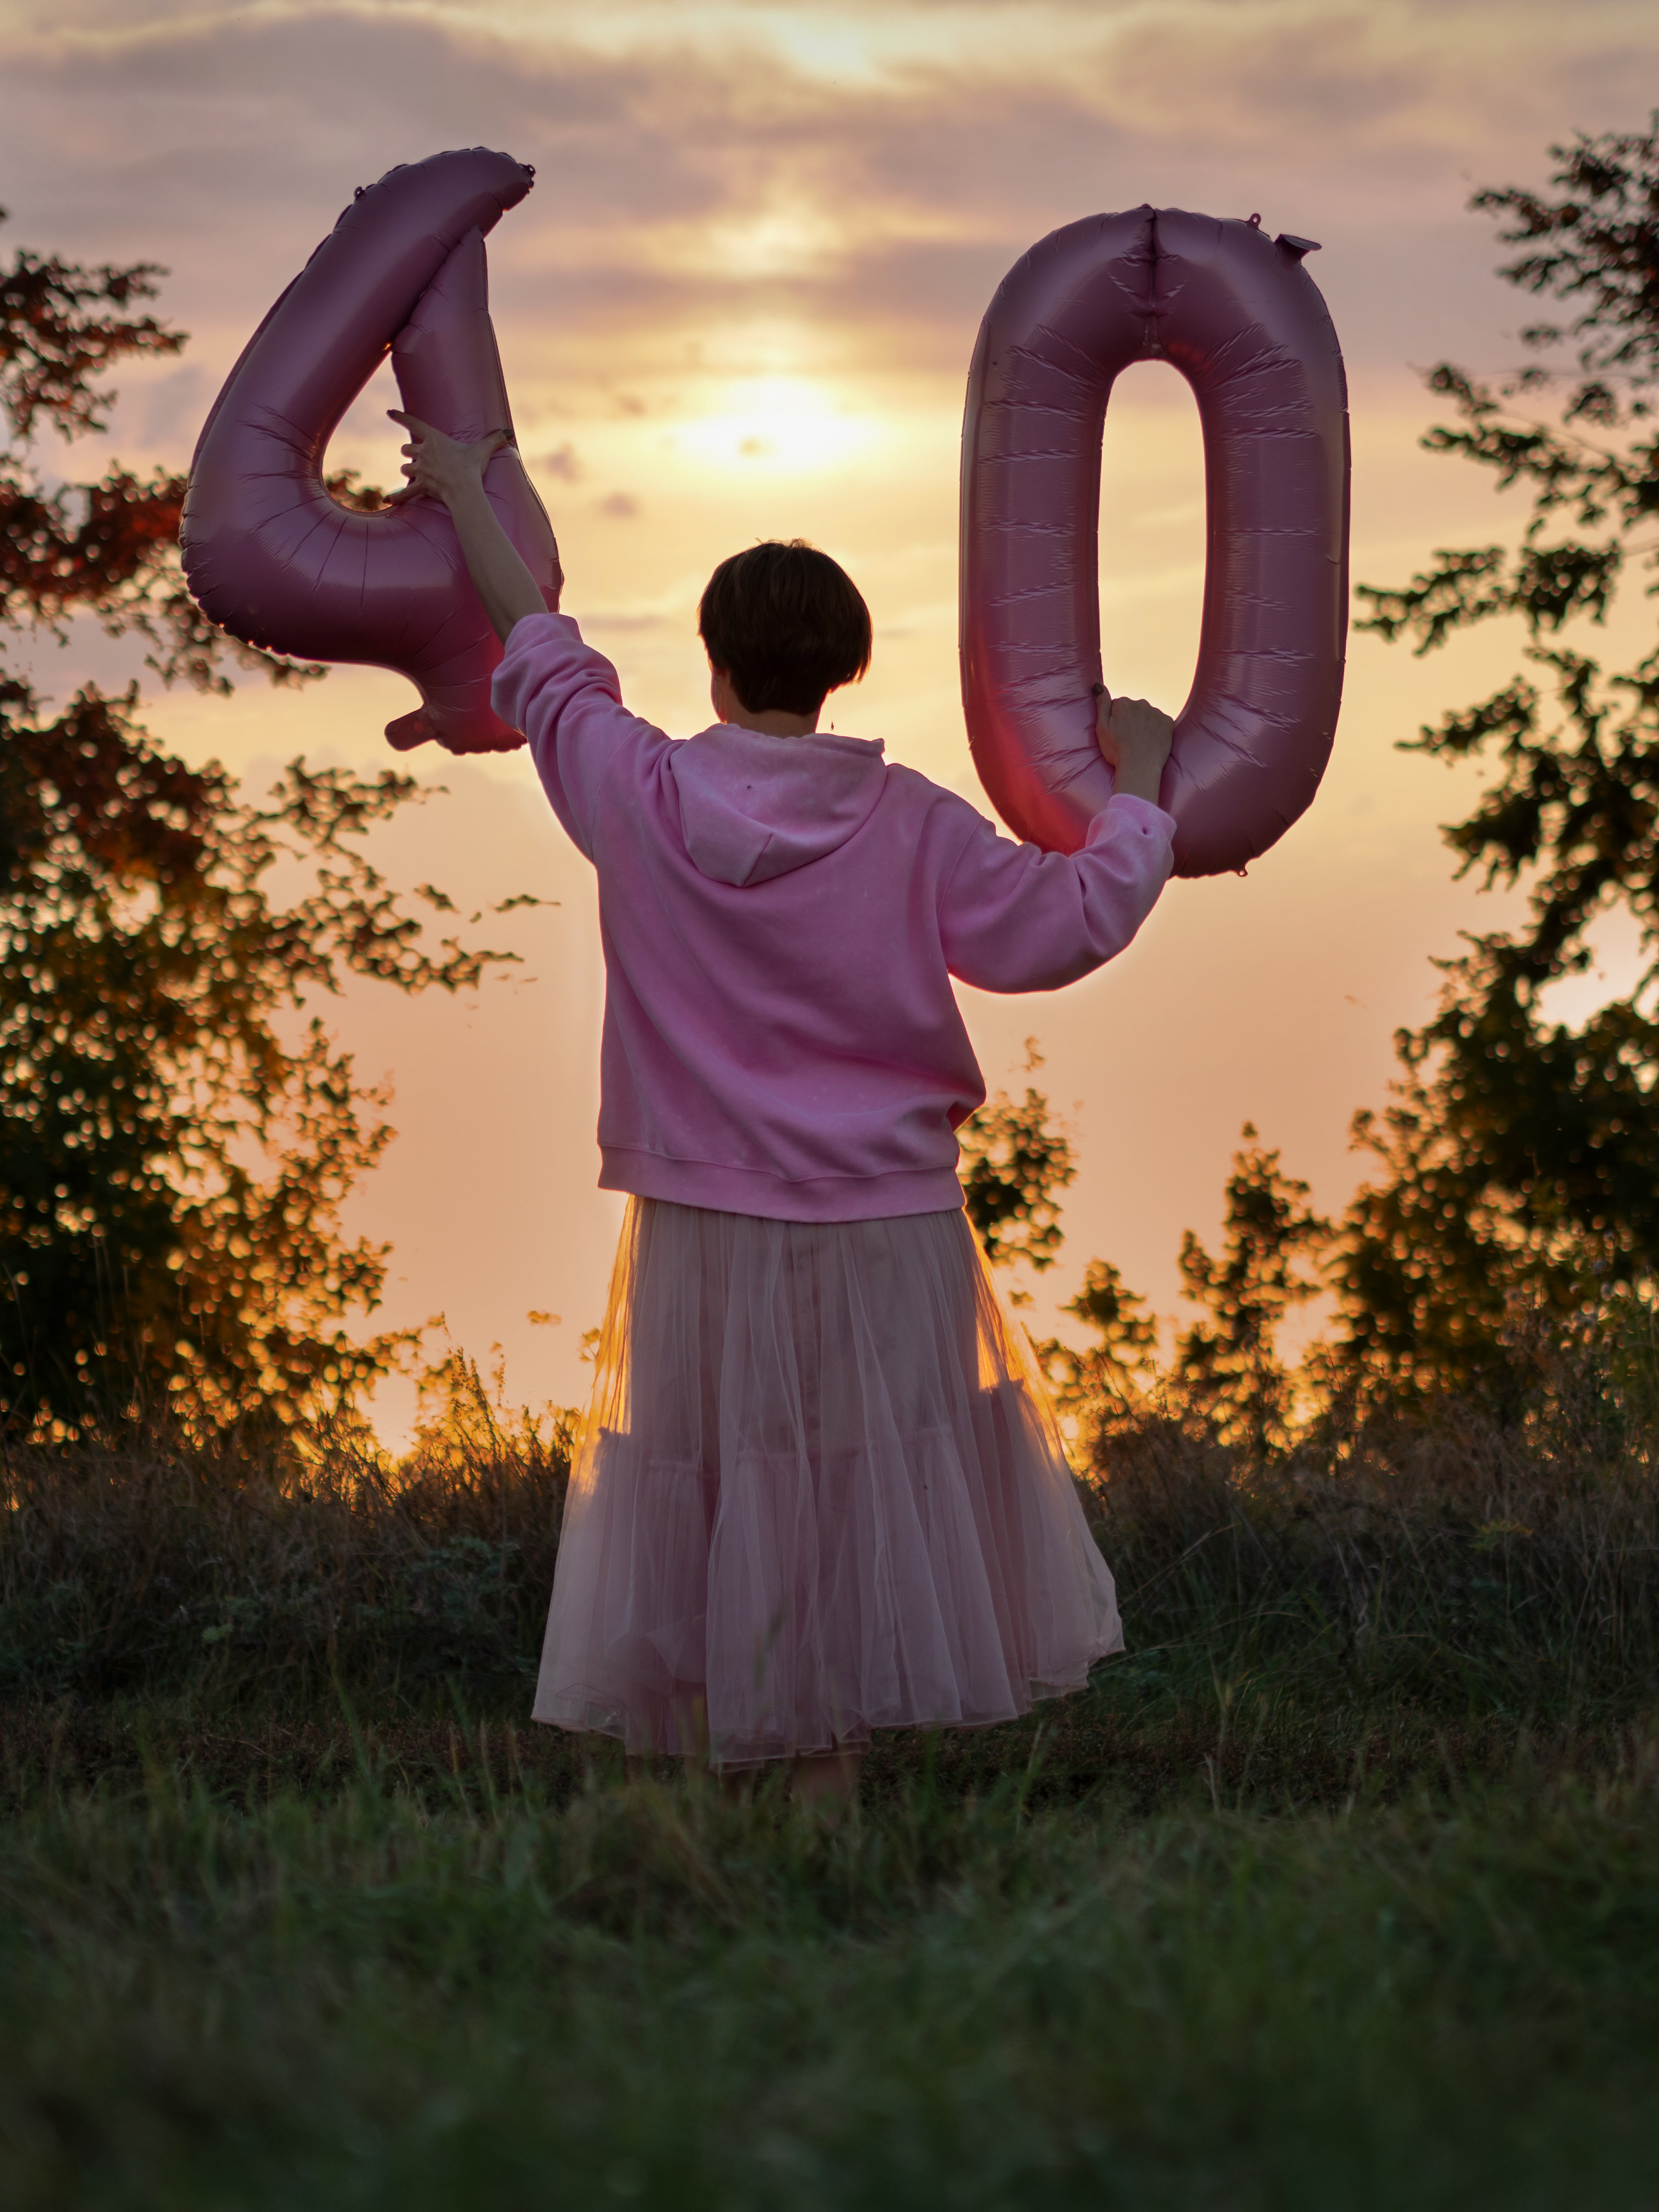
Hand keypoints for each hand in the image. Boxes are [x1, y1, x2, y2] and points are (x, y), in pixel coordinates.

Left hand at [387, 410, 509, 508]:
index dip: (400, 417)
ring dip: (408, 470)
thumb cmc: (471, 467)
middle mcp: (423, 453)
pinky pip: (404, 493)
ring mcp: (419, 471)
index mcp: (434, 439)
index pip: (413, 423)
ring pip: (405, 468)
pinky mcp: (420, 487)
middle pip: (406, 449)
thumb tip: (510, 433)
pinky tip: (387, 500)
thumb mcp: (483, 450)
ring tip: (415, 474)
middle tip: (417, 456)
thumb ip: (495, 440)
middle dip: (410, 453)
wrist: (464, 489)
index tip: (390, 412)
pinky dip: (396, 497)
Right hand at [1094, 684, 1173, 804]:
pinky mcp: (1168, 722)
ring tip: (1140, 741)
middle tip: (1128, 739)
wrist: (1140, 768)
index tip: (1117, 733)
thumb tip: (1098, 685)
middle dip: (1131, 719)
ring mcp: (1156, 712)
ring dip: (1144, 724)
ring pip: (1147, 715)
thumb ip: (1101, 704)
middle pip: (1134, 708)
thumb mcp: (1101, 728)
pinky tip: (1150, 741)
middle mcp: (1141, 703)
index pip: (1118, 706)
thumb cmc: (1117, 751)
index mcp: (1123, 703)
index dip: (1116, 720)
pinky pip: (1160, 722)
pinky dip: (1156, 729)